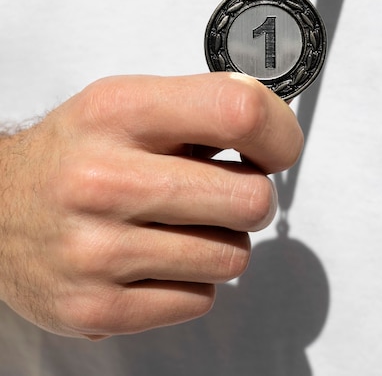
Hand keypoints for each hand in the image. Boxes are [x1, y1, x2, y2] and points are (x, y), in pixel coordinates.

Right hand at [0, 73, 302, 338]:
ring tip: (179, 222)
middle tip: (222, 189)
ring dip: (220, 240)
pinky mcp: (95, 307)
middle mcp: (103, 179)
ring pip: (233, 256)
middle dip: (250, 195)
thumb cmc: (73, 152)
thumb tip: (273, 130)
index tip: (274, 147)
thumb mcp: (126, 103)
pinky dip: (191, 279)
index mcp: (119, 112)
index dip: (278, 133)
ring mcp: (97, 250)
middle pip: (251, 198)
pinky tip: (155, 256)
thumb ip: (200, 108)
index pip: (238, 112)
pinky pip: (201, 299)